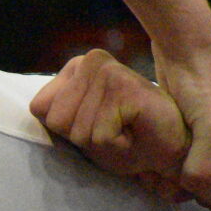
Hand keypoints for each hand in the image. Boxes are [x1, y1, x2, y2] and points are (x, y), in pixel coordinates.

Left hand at [30, 50, 189, 197]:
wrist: (175, 149)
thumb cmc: (129, 140)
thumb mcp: (81, 127)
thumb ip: (58, 114)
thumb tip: (35, 108)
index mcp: (77, 66)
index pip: (39, 109)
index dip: (66, 130)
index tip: (97, 126)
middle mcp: (91, 61)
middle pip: (56, 121)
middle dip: (82, 140)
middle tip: (115, 132)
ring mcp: (108, 72)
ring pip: (76, 132)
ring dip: (100, 145)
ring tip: (125, 133)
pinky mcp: (124, 88)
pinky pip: (97, 137)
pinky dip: (114, 148)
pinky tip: (134, 133)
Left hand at [150, 40, 210, 190]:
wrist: (186, 50)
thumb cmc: (209, 88)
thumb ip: (206, 165)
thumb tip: (190, 188)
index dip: (209, 196)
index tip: (184, 196)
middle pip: (206, 179)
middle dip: (183, 187)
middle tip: (159, 187)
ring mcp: (206, 136)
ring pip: (185, 167)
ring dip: (167, 175)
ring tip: (148, 177)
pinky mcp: (183, 128)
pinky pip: (171, 153)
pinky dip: (158, 161)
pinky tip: (143, 165)